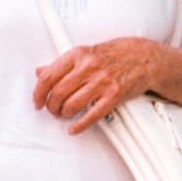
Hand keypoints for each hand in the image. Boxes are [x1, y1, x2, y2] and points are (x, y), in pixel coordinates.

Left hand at [33, 38, 159, 133]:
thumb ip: (62, 64)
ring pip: (71, 105)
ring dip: (64, 114)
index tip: (37, 101)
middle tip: (53, 110)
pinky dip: (79, 125)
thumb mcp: (85, 53)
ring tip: (65, 114)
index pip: (48, 77)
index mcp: (78, 55)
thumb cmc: (115, 55)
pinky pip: (92, 115)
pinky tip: (74, 128)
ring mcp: (102, 82)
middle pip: (57, 93)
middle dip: (51, 106)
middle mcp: (88, 67)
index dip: (38, 93)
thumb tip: (40, 72)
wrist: (144, 58)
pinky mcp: (113, 95)